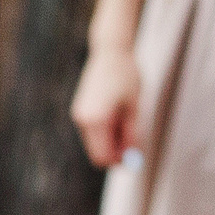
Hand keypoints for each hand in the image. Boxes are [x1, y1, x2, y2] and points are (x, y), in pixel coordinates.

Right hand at [70, 39, 144, 167]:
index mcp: (96, 120)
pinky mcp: (80, 110)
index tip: (135, 157)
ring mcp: (79, 114)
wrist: (110, 52)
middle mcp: (83, 120)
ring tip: (127, 116)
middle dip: (116, 152)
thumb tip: (132, 156)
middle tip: (135, 141)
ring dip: (112, 140)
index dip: (119, 162)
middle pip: (97, 152)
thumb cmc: (126, 76)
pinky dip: (107, 130)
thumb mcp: (134, 107)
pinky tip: (118, 111)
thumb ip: (132, 134)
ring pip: (96, 142)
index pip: (102, 157)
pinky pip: (93, 131)